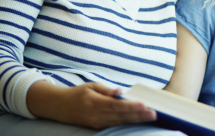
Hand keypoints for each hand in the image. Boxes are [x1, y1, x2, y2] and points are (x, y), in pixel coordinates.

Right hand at [27, 81, 156, 129]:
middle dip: (138, 115)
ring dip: (136, 120)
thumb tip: (121, 91)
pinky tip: (139, 120)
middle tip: (154, 113)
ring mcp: (97, 123)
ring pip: (120, 122)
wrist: (60, 107)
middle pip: (121, 116)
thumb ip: (107, 90)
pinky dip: (128, 123)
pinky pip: (116, 125)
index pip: (116, 106)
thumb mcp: (91, 86)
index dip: (130, 106)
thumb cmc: (78, 93)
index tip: (144, 105)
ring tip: (150, 117)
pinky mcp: (98, 127)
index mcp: (94, 103)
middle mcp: (96, 116)